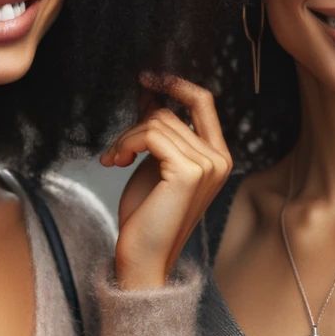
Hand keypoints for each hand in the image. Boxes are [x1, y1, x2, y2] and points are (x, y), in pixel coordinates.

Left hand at [101, 74, 230, 290]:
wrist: (144, 258)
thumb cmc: (148, 215)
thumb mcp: (153, 164)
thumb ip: (158, 130)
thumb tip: (149, 91)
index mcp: (217, 156)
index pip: (203, 101)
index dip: (175, 83)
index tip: (146, 78)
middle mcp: (219, 159)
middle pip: (171, 111)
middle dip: (135, 124)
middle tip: (116, 149)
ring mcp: (208, 165)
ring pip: (157, 121)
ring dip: (126, 138)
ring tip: (115, 160)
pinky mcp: (189, 172)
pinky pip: (151, 134)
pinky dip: (126, 144)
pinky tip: (116, 163)